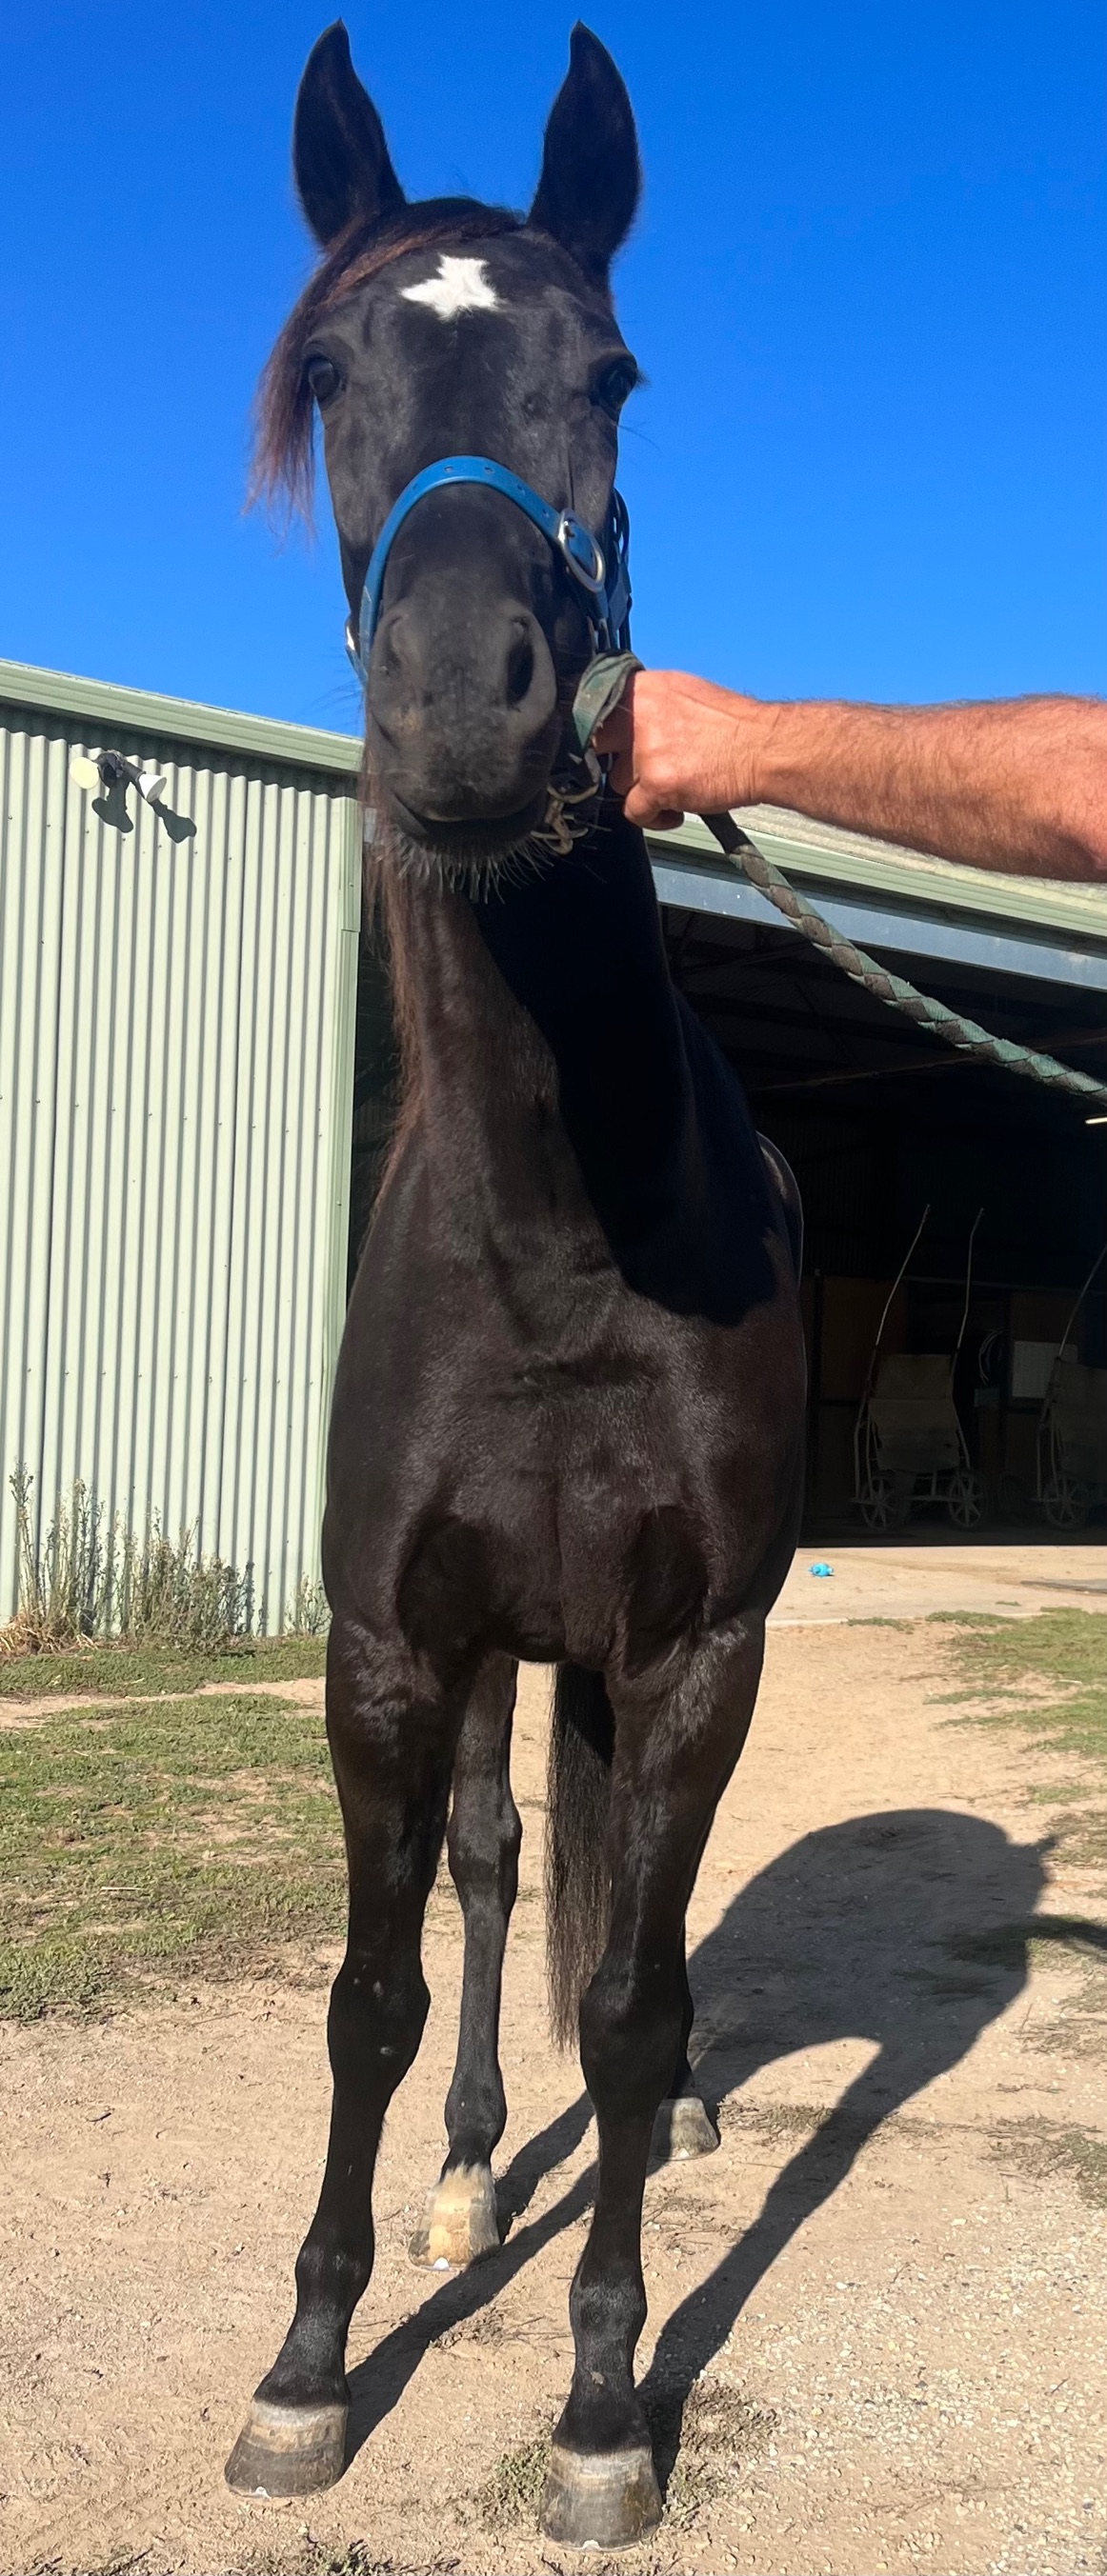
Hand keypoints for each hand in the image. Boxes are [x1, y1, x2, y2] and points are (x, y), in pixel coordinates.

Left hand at [595, 668, 763, 827]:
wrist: (764, 748)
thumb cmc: (734, 726)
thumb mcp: (685, 694)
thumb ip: (651, 705)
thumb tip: (626, 720)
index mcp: (644, 687)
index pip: (598, 710)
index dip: (607, 734)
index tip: (616, 747)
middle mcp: (639, 713)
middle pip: (603, 747)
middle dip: (623, 761)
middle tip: (649, 768)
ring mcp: (646, 750)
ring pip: (618, 782)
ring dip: (643, 790)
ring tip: (676, 788)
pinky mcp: (656, 783)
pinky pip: (634, 811)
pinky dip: (654, 817)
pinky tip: (677, 809)